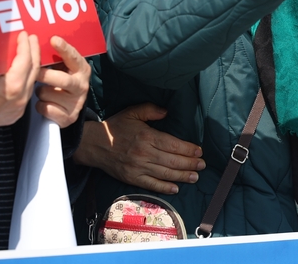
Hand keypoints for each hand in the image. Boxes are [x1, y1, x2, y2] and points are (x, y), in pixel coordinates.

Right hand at [0, 31, 39, 135]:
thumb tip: (3, 44)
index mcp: (10, 87)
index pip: (25, 60)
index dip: (26, 45)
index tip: (24, 35)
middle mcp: (18, 99)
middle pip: (33, 70)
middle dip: (33, 52)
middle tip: (31, 39)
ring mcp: (18, 108)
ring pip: (31, 82)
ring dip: (31, 66)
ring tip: (28, 52)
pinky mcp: (15, 113)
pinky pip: (25, 93)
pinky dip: (26, 79)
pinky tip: (23, 71)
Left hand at [35, 36, 90, 127]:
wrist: (69, 105)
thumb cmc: (61, 78)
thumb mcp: (62, 67)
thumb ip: (54, 56)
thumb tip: (33, 39)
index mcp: (81, 68)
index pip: (73, 57)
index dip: (63, 48)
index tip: (53, 40)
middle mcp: (82, 85)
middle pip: (62, 79)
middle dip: (46, 75)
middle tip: (34, 72)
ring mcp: (77, 102)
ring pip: (49, 94)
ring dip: (40, 92)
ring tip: (41, 90)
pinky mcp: (69, 117)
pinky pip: (47, 109)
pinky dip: (41, 106)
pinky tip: (44, 103)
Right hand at [74, 103, 204, 193]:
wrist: (94, 144)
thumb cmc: (115, 127)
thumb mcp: (132, 112)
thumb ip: (150, 110)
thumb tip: (167, 112)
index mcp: (146, 136)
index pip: (173, 144)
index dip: (188, 149)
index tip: (199, 151)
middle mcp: (144, 153)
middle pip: (172, 161)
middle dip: (190, 163)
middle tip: (202, 165)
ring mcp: (138, 167)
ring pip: (165, 174)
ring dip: (182, 176)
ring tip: (195, 177)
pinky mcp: (132, 178)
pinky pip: (151, 184)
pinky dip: (165, 188)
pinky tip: (176, 188)